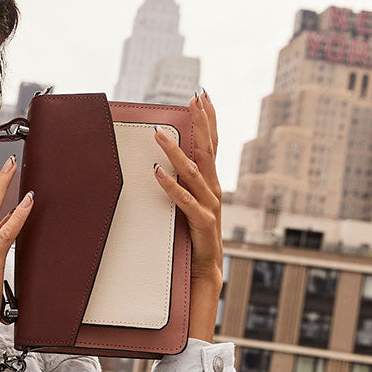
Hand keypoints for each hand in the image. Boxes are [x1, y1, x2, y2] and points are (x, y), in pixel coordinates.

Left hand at [153, 90, 224, 338]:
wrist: (205, 275)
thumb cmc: (192, 242)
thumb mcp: (184, 208)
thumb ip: (177, 187)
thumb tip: (157, 164)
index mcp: (210, 186)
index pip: (211, 146)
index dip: (209, 120)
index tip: (202, 95)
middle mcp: (213, 193)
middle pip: (208, 152)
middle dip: (202, 123)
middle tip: (195, 97)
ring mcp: (210, 209)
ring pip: (194, 174)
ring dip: (176, 152)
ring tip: (159, 134)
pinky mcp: (202, 226)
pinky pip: (185, 204)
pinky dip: (171, 187)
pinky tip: (157, 173)